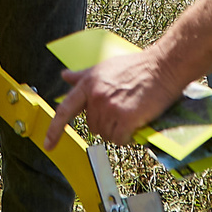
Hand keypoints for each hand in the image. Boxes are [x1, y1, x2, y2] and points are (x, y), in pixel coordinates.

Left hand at [43, 43, 188, 149]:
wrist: (162, 66)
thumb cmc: (136, 67)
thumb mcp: (104, 67)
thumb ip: (83, 76)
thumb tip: (65, 75)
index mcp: (87, 83)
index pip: (65, 110)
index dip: (55, 130)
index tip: (48, 146)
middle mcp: (95, 96)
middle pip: (92, 126)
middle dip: (106, 123)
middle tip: (122, 110)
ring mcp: (109, 107)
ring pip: (107, 134)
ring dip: (119, 130)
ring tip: (131, 113)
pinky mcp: (125, 117)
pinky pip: (120, 139)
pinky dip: (128, 137)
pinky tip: (136, 123)